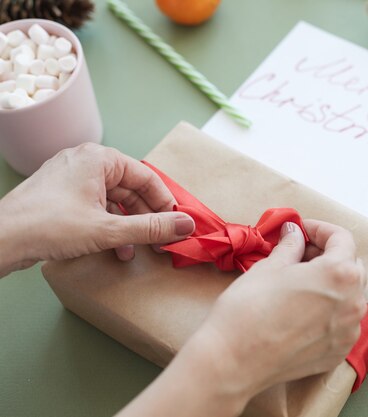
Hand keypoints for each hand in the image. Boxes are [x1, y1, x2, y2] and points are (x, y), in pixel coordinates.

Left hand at [0, 143, 194, 276]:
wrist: (0, 239)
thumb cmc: (48, 226)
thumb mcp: (109, 229)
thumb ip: (151, 228)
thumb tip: (186, 225)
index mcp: (99, 159)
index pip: (146, 177)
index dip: (165, 203)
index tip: (177, 224)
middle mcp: (85, 162)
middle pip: (130, 189)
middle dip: (146, 218)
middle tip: (161, 240)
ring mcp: (71, 179)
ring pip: (113, 200)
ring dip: (129, 226)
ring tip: (136, 250)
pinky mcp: (61, 196)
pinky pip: (96, 207)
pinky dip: (109, 226)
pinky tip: (115, 248)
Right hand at [206, 219, 367, 391]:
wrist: (233, 361)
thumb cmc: (248, 310)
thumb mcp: (269, 267)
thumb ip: (290, 246)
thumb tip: (295, 234)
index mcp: (339, 274)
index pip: (342, 238)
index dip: (320, 229)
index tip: (302, 230)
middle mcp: (353, 303)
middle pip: (351, 266)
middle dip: (328, 254)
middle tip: (300, 252)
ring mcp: (348, 332)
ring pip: (349, 296)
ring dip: (331, 283)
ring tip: (301, 281)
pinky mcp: (337, 353)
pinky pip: (342, 323)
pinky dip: (329, 310)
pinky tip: (303, 308)